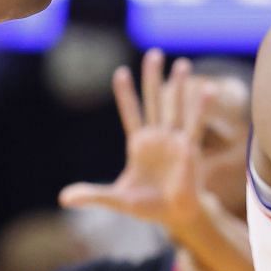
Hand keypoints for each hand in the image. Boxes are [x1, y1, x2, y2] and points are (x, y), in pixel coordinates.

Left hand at [60, 49, 220, 236]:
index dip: (125, 95)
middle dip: (153, 79)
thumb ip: (92, 195)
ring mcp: (175, 141)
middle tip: (154, 53)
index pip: (131, 113)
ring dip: (179, 86)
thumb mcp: (116, 199)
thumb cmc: (147, 206)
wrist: (175, 217)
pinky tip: (207, 90)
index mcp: (139, 144)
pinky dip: (200, 108)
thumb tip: (62, 199)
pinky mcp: (190, 150)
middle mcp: (157, 137)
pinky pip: (195, 126)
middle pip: (154, 101)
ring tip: (182, 64)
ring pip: (175, 108)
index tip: (120, 72)